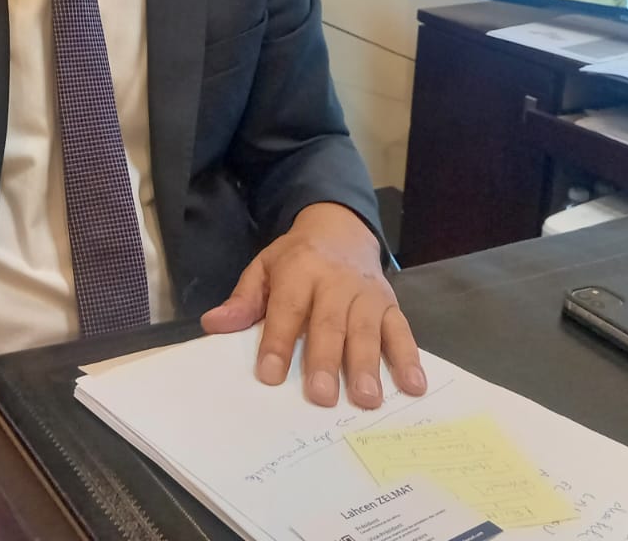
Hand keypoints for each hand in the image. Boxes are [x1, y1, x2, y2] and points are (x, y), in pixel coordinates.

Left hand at [200, 202, 424, 408]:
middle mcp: (336, 282)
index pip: (287, 309)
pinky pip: (402, 330)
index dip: (278, 342)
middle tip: (321, 397)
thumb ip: (243, 300)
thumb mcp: (264, 268)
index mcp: (300, 271)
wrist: (340, 228)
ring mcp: (367, 294)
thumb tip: (213, 325)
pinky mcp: (390, 304)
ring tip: (367, 399)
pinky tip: (414, 385)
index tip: (270, 375)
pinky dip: (410, 358)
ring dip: (368, 365)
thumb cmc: (296, 259)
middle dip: (326, 360)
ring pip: (367, 330)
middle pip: (330, 324)